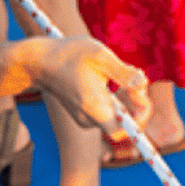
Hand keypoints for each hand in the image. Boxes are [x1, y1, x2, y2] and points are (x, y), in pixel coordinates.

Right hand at [30, 37, 151, 139]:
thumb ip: (124, 72)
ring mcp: (84, 118)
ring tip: (119, 74)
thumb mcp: (100, 55)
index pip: (125, 131)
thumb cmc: (69, 54)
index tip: (141, 93)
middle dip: (135, 104)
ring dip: (126, 100)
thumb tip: (143, 84)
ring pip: (115, 117)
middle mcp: (89, 119)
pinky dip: (114, 100)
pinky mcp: (82, 114)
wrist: (41, 61)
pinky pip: (106, 113)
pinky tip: (108, 81)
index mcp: (94, 107)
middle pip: (123, 123)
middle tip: (136, 79)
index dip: (141, 117)